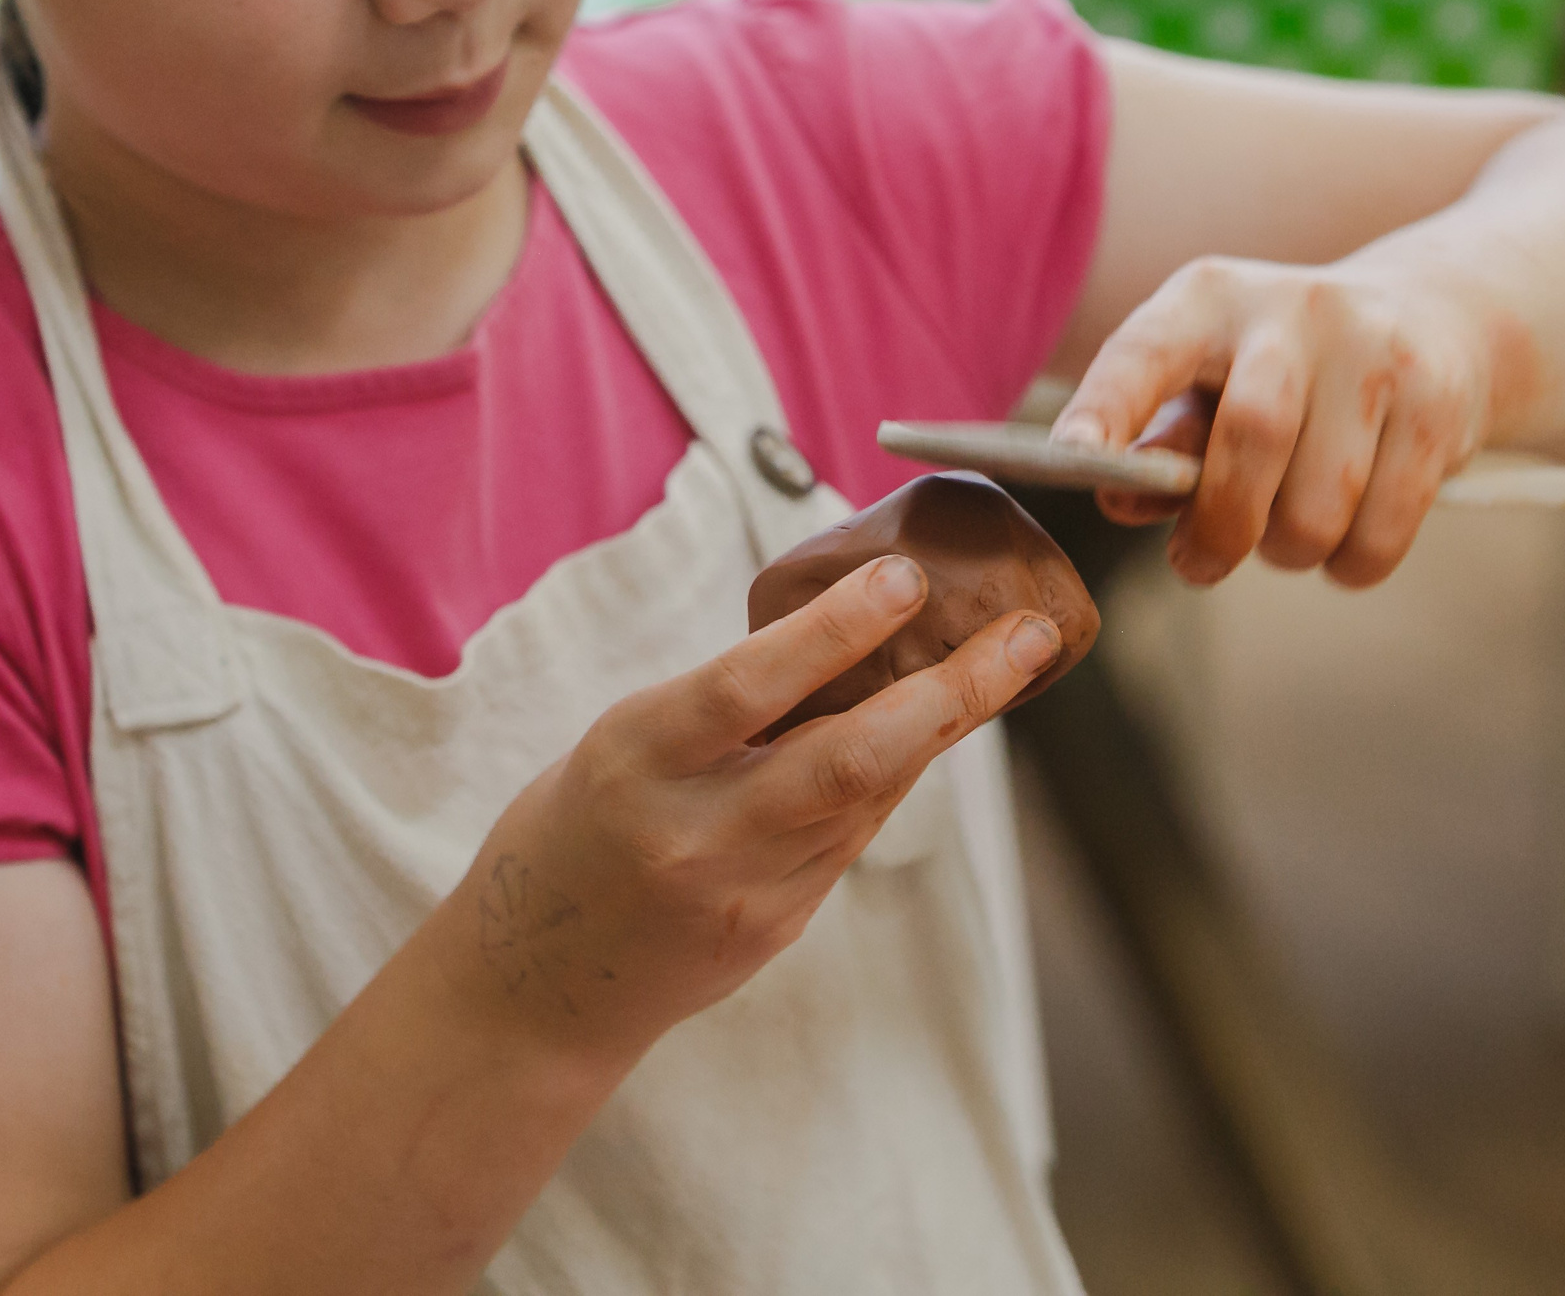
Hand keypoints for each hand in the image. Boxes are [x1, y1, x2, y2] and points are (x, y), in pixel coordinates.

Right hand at [439, 558, 1062, 1068]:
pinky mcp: (777, 928)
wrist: (537, 985)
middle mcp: (696, 831)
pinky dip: (897, 774)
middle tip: (1027, 635)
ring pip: (870, 796)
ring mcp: (745, 891)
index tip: (907, 579)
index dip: (835, 631)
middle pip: (848, 759)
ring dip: (947, 725)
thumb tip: (847, 640)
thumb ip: (721, 709)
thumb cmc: (573, 830)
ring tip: (1011, 658)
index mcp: (636, 759)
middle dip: (952, 694)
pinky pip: (852, 836)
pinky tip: (937, 726)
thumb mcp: (621, 744)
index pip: (746, 686)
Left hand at [1052, 255, 1495, 587]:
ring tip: (1285, 537)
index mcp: (1208, 298)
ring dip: (1289, 551)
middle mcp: (1294, 308)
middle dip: (1221, 526)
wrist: (1440, 318)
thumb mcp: (1209, 384)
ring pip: (1318, 504)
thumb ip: (1160, 443)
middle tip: (1199, 564)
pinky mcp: (1439, 403)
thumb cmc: (1284, 374)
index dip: (1106, 407)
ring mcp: (1377, 350)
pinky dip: (1351, 564)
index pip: (1145, 352)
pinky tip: (1343, 545)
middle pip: (1252, 436)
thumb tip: (1119, 496)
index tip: (1072, 461)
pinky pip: (1380, 532)